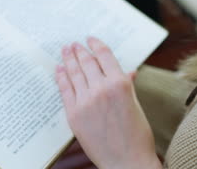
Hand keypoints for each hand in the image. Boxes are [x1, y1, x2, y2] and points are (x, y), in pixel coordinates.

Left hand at [55, 37, 161, 168]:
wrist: (126, 161)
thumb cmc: (136, 135)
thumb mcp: (136, 105)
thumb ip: (128, 85)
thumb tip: (128, 71)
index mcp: (121, 83)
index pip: (105, 56)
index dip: (96, 45)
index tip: (90, 39)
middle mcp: (102, 88)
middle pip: (87, 62)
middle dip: (79, 51)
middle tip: (73, 44)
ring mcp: (85, 101)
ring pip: (74, 73)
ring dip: (68, 59)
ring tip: (65, 50)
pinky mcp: (73, 113)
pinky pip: (65, 89)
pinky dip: (61, 77)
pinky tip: (59, 69)